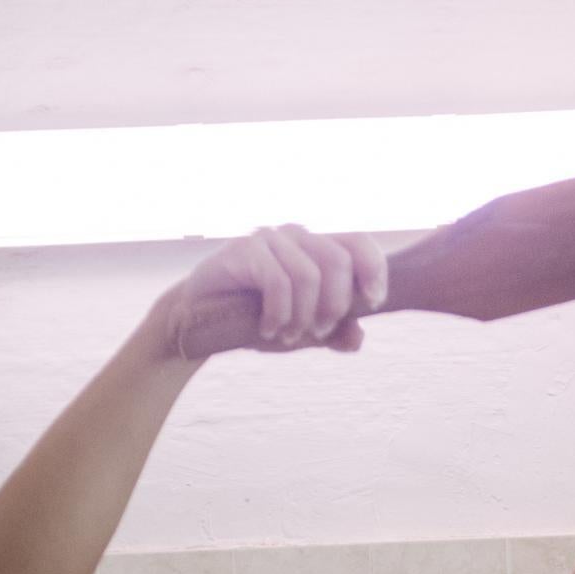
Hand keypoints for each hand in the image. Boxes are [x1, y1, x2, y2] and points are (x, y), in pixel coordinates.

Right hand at [161, 225, 387, 356]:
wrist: (200, 321)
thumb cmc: (254, 320)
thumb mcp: (301, 333)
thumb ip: (332, 334)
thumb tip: (358, 337)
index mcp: (316, 249)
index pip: (359, 244)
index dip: (374, 270)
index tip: (373, 303)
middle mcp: (296, 236)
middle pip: (338, 260)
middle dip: (335, 306)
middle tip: (317, 333)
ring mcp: (269, 239)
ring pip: (309, 275)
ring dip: (303, 317)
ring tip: (288, 337)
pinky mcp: (244, 250)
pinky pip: (277, 282)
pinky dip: (279, 315)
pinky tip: (268, 330)